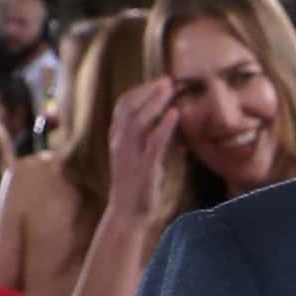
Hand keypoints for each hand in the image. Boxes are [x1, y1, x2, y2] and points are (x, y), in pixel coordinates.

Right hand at [103, 71, 182, 219]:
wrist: (127, 215)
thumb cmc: (137, 189)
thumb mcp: (143, 163)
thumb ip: (155, 147)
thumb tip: (178, 138)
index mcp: (117, 140)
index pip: (123, 107)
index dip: (139, 91)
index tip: (156, 82)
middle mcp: (120, 144)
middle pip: (130, 108)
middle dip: (148, 91)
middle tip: (167, 80)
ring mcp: (130, 156)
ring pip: (138, 121)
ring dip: (155, 102)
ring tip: (170, 90)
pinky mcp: (143, 169)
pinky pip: (153, 144)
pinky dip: (164, 127)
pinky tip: (175, 115)